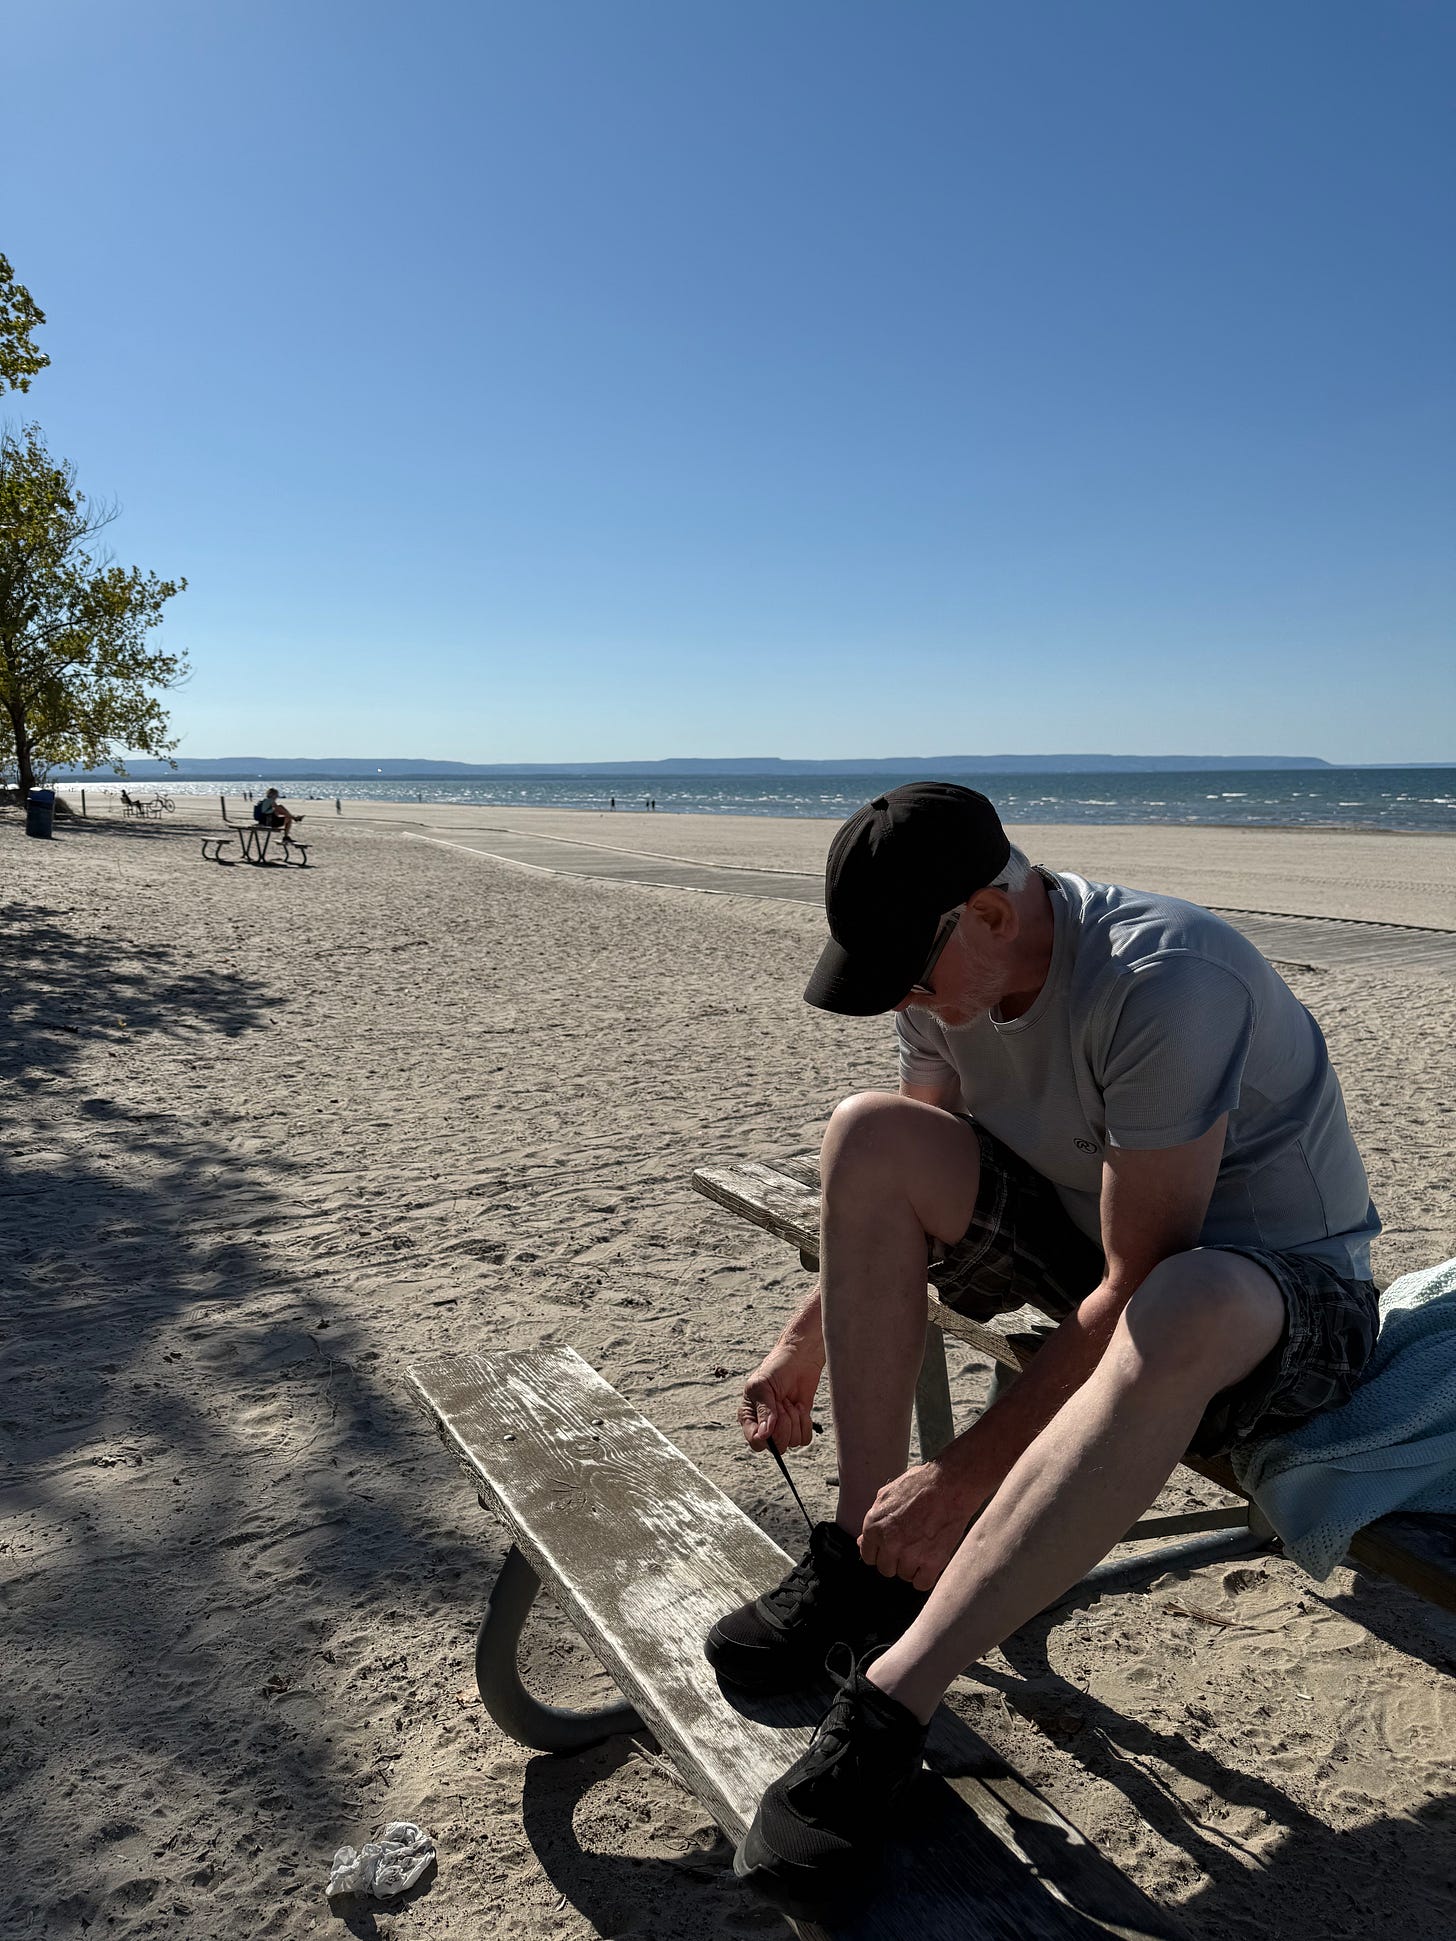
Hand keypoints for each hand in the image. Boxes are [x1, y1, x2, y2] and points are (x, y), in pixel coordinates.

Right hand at [737, 1343, 821, 1452]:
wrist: (799, 1359)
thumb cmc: (776, 1368)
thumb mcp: (763, 1386)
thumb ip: (764, 1410)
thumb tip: (765, 1435)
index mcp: (749, 1417)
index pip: (755, 1442)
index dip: (766, 1436)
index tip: (773, 1418)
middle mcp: (765, 1426)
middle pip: (777, 1446)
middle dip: (784, 1424)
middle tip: (782, 1403)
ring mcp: (783, 1427)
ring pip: (792, 1442)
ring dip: (795, 1420)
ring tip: (790, 1402)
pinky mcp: (799, 1425)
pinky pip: (805, 1439)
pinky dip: (805, 1423)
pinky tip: (800, 1407)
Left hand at [857, 1461, 975, 1590]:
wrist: (950, 1485)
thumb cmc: (920, 1485)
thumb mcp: (886, 1495)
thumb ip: (873, 1520)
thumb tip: (862, 1541)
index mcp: (874, 1526)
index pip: (868, 1556)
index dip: (880, 1552)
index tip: (890, 1548)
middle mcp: (889, 1543)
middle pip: (886, 1569)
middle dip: (895, 1559)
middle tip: (909, 1545)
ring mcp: (910, 1554)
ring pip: (904, 1575)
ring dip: (912, 1566)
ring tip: (923, 1546)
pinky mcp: (932, 1562)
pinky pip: (921, 1583)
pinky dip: (926, 1576)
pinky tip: (930, 1561)